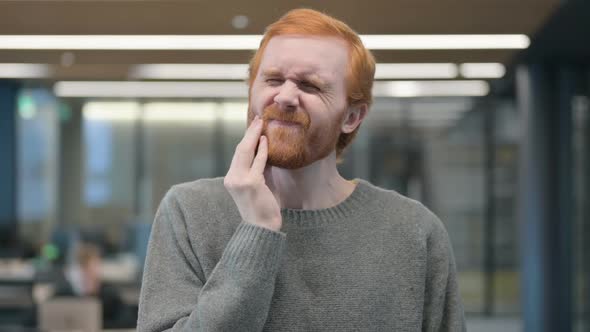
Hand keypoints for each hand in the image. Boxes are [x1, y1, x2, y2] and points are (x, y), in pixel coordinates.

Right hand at [224, 116, 281, 231]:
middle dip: (249, 133)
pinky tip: (265, 140)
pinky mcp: (250, 183)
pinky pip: (258, 162)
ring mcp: (239, 181)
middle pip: (239, 150)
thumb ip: (259, 168)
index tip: (254, 128)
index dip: (246, 140)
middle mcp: (232, 178)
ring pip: (245, 152)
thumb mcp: (259, 184)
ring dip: (253, 136)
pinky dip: (262, 150)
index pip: (238, 155)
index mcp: (231, 179)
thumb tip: (264, 150)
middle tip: (258, 119)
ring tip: (261, 123)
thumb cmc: (263, 208)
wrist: (262, 228)